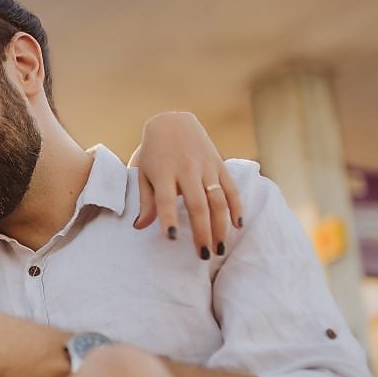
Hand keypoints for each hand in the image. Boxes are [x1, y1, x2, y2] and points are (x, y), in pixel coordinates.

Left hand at [130, 111, 242, 258]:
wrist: (173, 121)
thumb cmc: (153, 153)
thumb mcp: (142, 172)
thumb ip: (145, 200)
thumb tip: (140, 226)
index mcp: (163, 172)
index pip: (165, 198)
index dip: (169, 218)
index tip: (172, 237)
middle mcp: (186, 169)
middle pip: (197, 204)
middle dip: (202, 231)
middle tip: (204, 255)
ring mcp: (206, 166)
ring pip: (217, 199)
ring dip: (221, 225)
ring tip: (220, 248)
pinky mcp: (219, 164)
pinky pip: (231, 187)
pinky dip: (236, 206)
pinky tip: (237, 225)